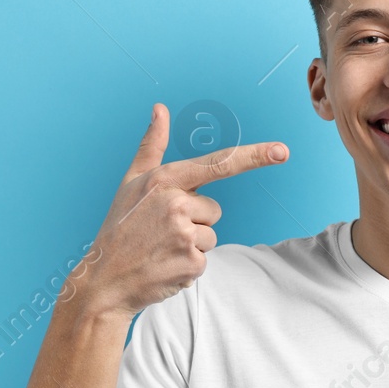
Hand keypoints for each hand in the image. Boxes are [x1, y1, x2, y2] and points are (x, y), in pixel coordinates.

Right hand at [83, 103, 288, 316]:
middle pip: (213, 210)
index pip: (219, 164)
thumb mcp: (131, 182)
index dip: (254, 156)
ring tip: (161, 248)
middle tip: (161, 231)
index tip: (282, 151)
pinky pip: (206, 259)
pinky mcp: (192, 262)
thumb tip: (160, 109)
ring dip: (192, 245)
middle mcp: (176, 204)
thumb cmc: (120, 227)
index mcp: (165, 180)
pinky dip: (188, 265)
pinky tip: (165, 264)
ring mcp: (185, 234)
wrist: (105, 279)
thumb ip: (152, 146)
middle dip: (194, 221)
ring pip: (211, 236)